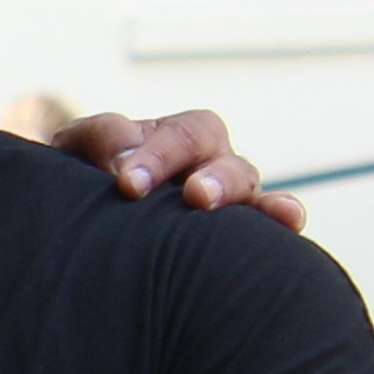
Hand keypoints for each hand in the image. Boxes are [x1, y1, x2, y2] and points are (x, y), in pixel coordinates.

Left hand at [49, 108, 307, 237]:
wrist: (87, 218)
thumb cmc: (87, 173)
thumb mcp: (80, 147)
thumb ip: (100, 138)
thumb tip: (123, 159)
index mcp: (179, 137)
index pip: (182, 135)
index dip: (159, 155)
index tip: (129, 184)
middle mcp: (214, 165)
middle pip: (229, 163)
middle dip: (215, 178)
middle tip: (195, 195)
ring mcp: (230, 202)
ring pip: (252, 194)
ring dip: (255, 203)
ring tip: (267, 213)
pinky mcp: (237, 238)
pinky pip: (269, 228)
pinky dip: (283, 221)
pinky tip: (293, 226)